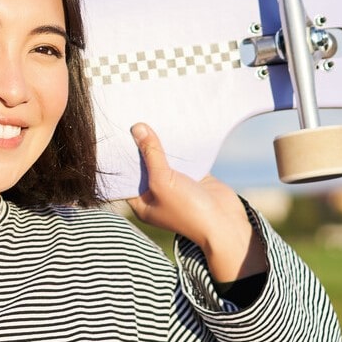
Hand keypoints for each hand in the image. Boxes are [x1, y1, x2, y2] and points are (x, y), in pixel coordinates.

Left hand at [125, 123, 266, 281]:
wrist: (225, 223)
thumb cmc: (189, 210)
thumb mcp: (163, 181)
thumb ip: (151, 154)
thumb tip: (137, 128)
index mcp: (142, 203)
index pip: (125, 176)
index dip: (121, 157)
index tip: (116, 134)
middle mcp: (156, 194)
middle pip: (144, 166)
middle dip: (141, 146)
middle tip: (131, 119)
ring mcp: (175, 186)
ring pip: (164, 160)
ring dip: (161, 144)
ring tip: (151, 117)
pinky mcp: (192, 178)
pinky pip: (182, 159)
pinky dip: (180, 146)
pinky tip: (174, 127)